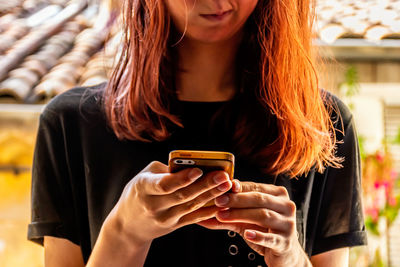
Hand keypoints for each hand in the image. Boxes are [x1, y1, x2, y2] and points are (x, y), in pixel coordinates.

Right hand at [106, 161, 231, 246]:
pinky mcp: (174, 226)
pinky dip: (209, 210)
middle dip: (205, 185)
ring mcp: (164, 218)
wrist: (128, 224)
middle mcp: (153, 205)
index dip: (182, 178)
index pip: (164, 184)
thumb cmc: (138, 192)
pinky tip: (222, 201)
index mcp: (143, 188)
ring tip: (227, 185)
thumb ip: (167, 170)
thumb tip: (194, 165)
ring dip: (212, 195)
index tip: (198, 170)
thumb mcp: (144, 176)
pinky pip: (194, 217)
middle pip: (183, 195)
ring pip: (192, 206)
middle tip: (222, 175)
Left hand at [197, 181, 310, 266]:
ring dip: (240, 215)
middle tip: (218, 202)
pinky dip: (258, 236)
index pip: (255, 187)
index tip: (219, 189)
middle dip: (236, 200)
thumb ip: (227, 212)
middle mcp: (286, 206)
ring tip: (223, 216)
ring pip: (263, 215)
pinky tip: (247, 234)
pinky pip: (271, 238)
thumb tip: (202, 209)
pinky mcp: (285, 241)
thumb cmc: (263, 231)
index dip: (237, 188)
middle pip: (259, 199)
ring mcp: (288, 223)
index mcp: (277, 194)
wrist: (283, 254)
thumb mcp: (245, 219)